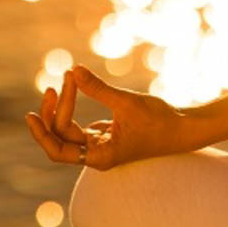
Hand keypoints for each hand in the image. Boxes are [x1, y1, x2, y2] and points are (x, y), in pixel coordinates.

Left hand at [25, 65, 186, 169]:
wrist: (184, 128)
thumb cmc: (160, 120)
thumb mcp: (128, 103)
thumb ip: (99, 89)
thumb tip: (74, 70)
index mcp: (101, 156)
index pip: (59, 149)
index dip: (44, 129)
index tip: (43, 102)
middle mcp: (97, 154)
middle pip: (60, 138)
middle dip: (52, 112)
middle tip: (55, 85)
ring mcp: (101, 145)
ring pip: (68, 130)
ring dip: (63, 106)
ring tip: (67, 79)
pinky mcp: (107, 134)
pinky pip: (80, 124)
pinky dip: (74, 106)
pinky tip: (76, 84)